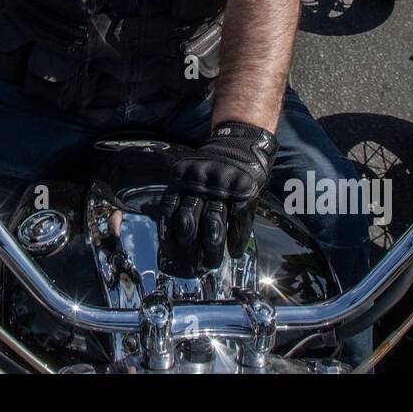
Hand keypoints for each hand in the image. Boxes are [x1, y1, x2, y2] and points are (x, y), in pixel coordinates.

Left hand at [159, 122, 278, 273]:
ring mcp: (223, 187)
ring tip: (211, 265)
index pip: (169, 211)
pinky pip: (239, 222)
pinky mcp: (245, 192)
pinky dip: (236, 240)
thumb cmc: (213, 168)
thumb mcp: (190, 175)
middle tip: (188, 269)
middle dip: (187, 249)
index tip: (167, 257)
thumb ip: (180, 198)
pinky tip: (234, 252)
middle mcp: (200, 182)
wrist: (241, 143)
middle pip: (189, 221)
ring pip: (213, 225)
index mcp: (182, 178)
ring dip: (211, 250)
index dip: (167, 236)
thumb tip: (169, 236)